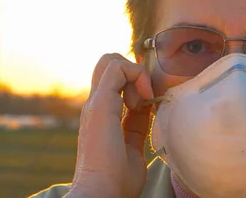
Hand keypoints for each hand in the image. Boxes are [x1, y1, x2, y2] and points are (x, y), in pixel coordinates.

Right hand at [66, 54, 153, 197]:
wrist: (102, 193)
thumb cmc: (118, 180)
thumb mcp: (133, 146)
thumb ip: (136, 126)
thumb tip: (147, 108)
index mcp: (102, 114)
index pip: (115, 81)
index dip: (137, 82)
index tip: (150, 104)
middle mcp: (96, 104)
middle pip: (109, 64)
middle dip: (134, 71)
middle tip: (146, 97)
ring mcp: (96, 102)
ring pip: (111, 60)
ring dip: (136, 73)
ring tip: (143, 100)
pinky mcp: (101, 103)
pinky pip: (117, 68)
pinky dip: (137, 76)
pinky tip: (144, 101)